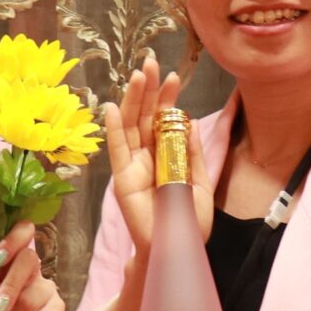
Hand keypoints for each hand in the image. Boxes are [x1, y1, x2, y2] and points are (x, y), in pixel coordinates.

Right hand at [102, 54, 209, 255]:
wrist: (176, 248)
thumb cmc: (187, 221)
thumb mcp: (200, 182)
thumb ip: (193, 153)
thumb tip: (191, 121)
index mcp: (167, 155)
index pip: (165, 120)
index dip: (167, 98)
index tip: (173, 76)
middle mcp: (148, 155)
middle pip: (145, 116)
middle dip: (148, 90)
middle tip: (151, 62)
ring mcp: (134, 165)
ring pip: (131, 126)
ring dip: (132, 100)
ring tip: (138, 76)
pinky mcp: (122, 178)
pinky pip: (117, 150)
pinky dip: (113, 129)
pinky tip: (111, 107)